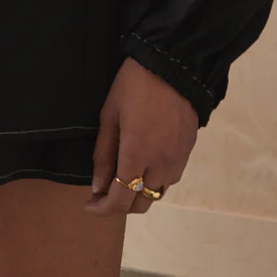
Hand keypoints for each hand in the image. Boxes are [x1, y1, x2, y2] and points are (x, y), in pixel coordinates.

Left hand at [84, 56, 198, 216]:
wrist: (173, 66)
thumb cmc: (134, 86)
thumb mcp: (109, 115)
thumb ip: (103, 154)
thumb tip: (98, 186)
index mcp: (137, 155)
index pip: (120, 200)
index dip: (102, 209)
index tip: (89, 206)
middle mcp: (160, 164)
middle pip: (141, 203)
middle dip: (119, 205)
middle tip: (103, 192)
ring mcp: (177, 160)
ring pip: (157, 193)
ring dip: (139, 194)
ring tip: (123, 177)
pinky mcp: (187, 152)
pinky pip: (170, 178)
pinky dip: (154, 181)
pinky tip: (144, 166)